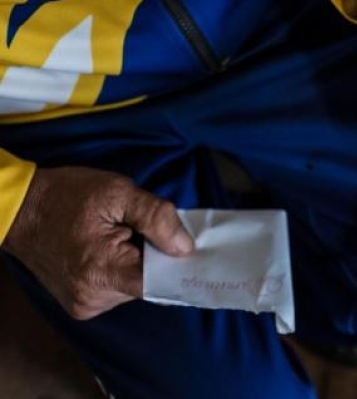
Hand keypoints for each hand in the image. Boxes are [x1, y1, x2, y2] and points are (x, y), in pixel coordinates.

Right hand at [3, 166, 193, 319]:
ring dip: (139, 263)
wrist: (19, 209)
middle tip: (150, 231)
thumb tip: (186, 247)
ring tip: (125, 236)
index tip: (196, 252)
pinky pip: (117, 288)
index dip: (180, 267)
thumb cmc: (68, 196)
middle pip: (149, 285)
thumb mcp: (118, 193)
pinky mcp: (79, 303)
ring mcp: (84, 304)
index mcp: (102, 272)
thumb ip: (157, 218)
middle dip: (157, 258)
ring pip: (134, 287)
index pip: (159, 284)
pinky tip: (113, 248)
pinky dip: (124, 269)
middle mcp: (93, 298)